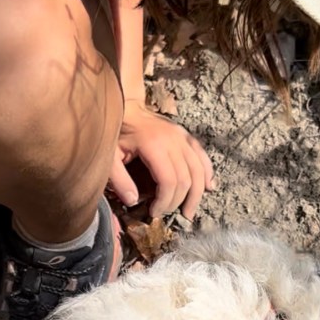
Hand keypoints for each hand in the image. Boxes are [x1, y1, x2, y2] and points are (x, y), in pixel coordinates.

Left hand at [110, 101, 214, 220]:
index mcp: (154, 145)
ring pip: (198, 170)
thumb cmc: (117, 131)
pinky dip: (207, 173)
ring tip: (189, 211)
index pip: (169, 181)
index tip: (154, 212)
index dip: (165, 201)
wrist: (127, 106)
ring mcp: (183, 137)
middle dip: (178, 201)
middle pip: (186, 179)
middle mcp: (174, 140)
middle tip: (166, 213)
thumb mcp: (110, 156)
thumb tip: (133, 202)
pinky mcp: (186, 136)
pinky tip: (208, 187)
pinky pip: (203, 157)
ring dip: (196, 194)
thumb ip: (119, 180)